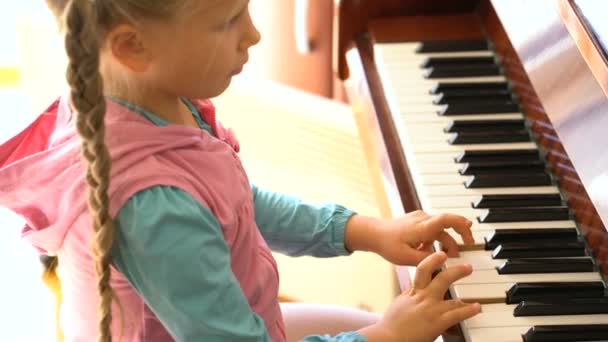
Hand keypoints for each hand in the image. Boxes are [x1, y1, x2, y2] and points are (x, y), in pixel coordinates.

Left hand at [345, 211, 473, 265]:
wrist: (373, 233)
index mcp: (422, 227)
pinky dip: (433, 239)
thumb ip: (426, 259)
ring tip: (443, 255)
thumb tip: (442, 260)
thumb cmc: (387, 244)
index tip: (471, 234)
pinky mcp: (417, 221)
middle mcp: (423, 219)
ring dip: (444, 242)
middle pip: (447, 225)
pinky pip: (431, 229)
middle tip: (464, 249)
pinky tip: (426, 250)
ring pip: (439, 230)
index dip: (462, 225)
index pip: (447, 219)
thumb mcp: (406, 258)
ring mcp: (420, 218)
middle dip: (458, 238)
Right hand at [358, 252, 480, 341]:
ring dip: (461, 279)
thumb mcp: (398, 305)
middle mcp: (422, 297)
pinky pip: (457, 313)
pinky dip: (469, 310)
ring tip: (470, 274)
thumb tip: (413, 291)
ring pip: (448, 288)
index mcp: (412, 293)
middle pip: (439, 275)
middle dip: (453, 268)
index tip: (440, 256)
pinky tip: (477, 307)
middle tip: (465, 266)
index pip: (423, 271)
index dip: (432, 261)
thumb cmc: (391, 326)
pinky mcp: (437, 322)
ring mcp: (431, 308)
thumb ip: (409, 297)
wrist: (388, 338)